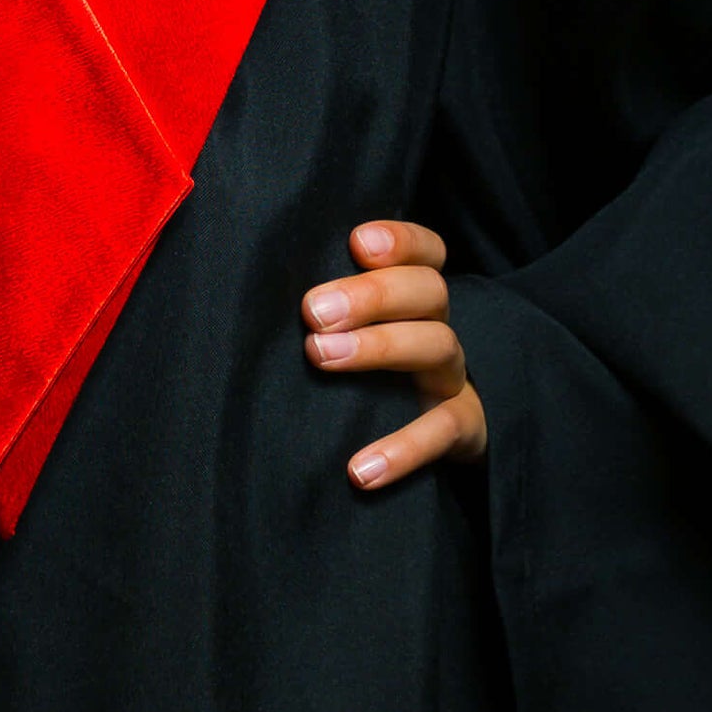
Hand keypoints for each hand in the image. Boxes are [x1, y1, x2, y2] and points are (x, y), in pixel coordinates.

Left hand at [305, 219, 484, 490]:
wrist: (430, 451)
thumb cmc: (366, 378)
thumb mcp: (352, 336)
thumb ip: (323, 312)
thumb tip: (246, 295)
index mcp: (414, 300)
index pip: (426, 252)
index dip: (402, 241)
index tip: (358, 243)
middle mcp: (437, 329)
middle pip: (428, 290)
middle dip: (371, 294)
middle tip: (313, 311)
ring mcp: (452, 379)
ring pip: (436, 345)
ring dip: (379, 346)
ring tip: (321, 356)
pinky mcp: (464, 429)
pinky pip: (441, 432)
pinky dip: (403, 449)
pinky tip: (361, 470)